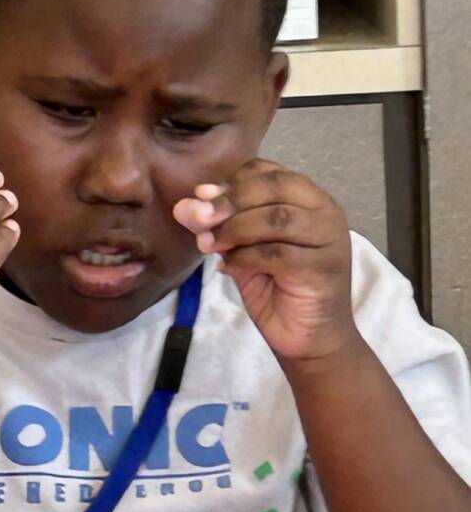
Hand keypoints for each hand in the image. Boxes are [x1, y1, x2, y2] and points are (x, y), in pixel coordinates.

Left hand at [173, 159, 355, 363]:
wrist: (309, 339)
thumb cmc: (278, 291)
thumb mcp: (243, 253)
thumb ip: (220, 229)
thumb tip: (184, 207)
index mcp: (306, 199)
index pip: (268, 172)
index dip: (232, 182)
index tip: (200, 198)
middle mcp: (323, 211)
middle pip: (273, 187)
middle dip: (228, 200)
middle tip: (198, 218)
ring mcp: (328, 238)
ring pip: (275, 218)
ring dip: (234, 229)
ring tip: (208, 246)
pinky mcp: (323, 266)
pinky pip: (277, 253)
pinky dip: (245, 258)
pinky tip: (228, 268)